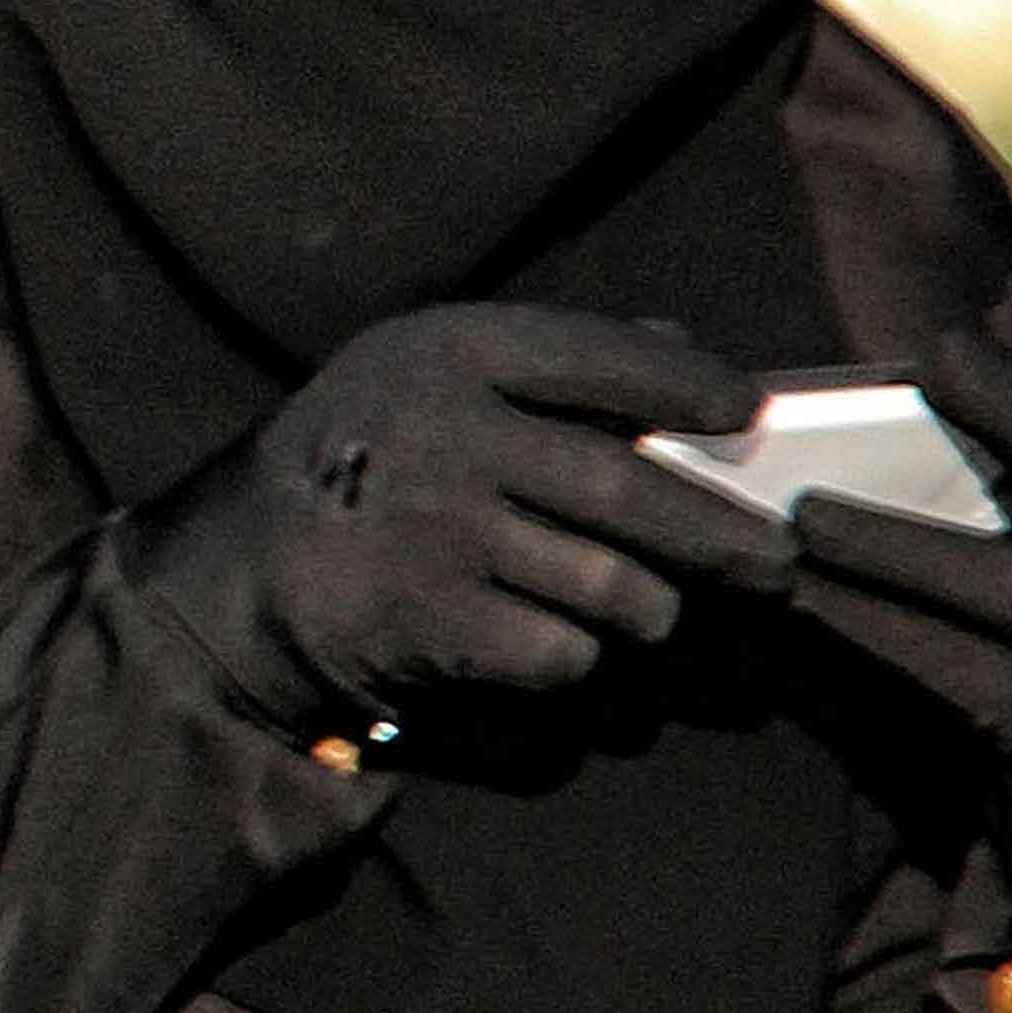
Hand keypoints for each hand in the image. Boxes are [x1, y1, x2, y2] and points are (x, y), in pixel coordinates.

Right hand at [138, 303, 798, 736]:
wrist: (238, 572)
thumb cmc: (365, 461)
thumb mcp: (432, 377)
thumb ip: (555, 366)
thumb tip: (690, 356)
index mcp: (449, 353)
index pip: (604, 356)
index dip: (689, 386)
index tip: (747, 414)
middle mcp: (445, 434)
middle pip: (635, 491)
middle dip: (726, 538)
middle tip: (772, 565)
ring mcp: (436, 533)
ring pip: (616, 589)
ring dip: (651, 613)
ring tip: (653, 614)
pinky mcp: (430, 626)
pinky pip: (564, 653)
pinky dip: (578, 659)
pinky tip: (558, 645)